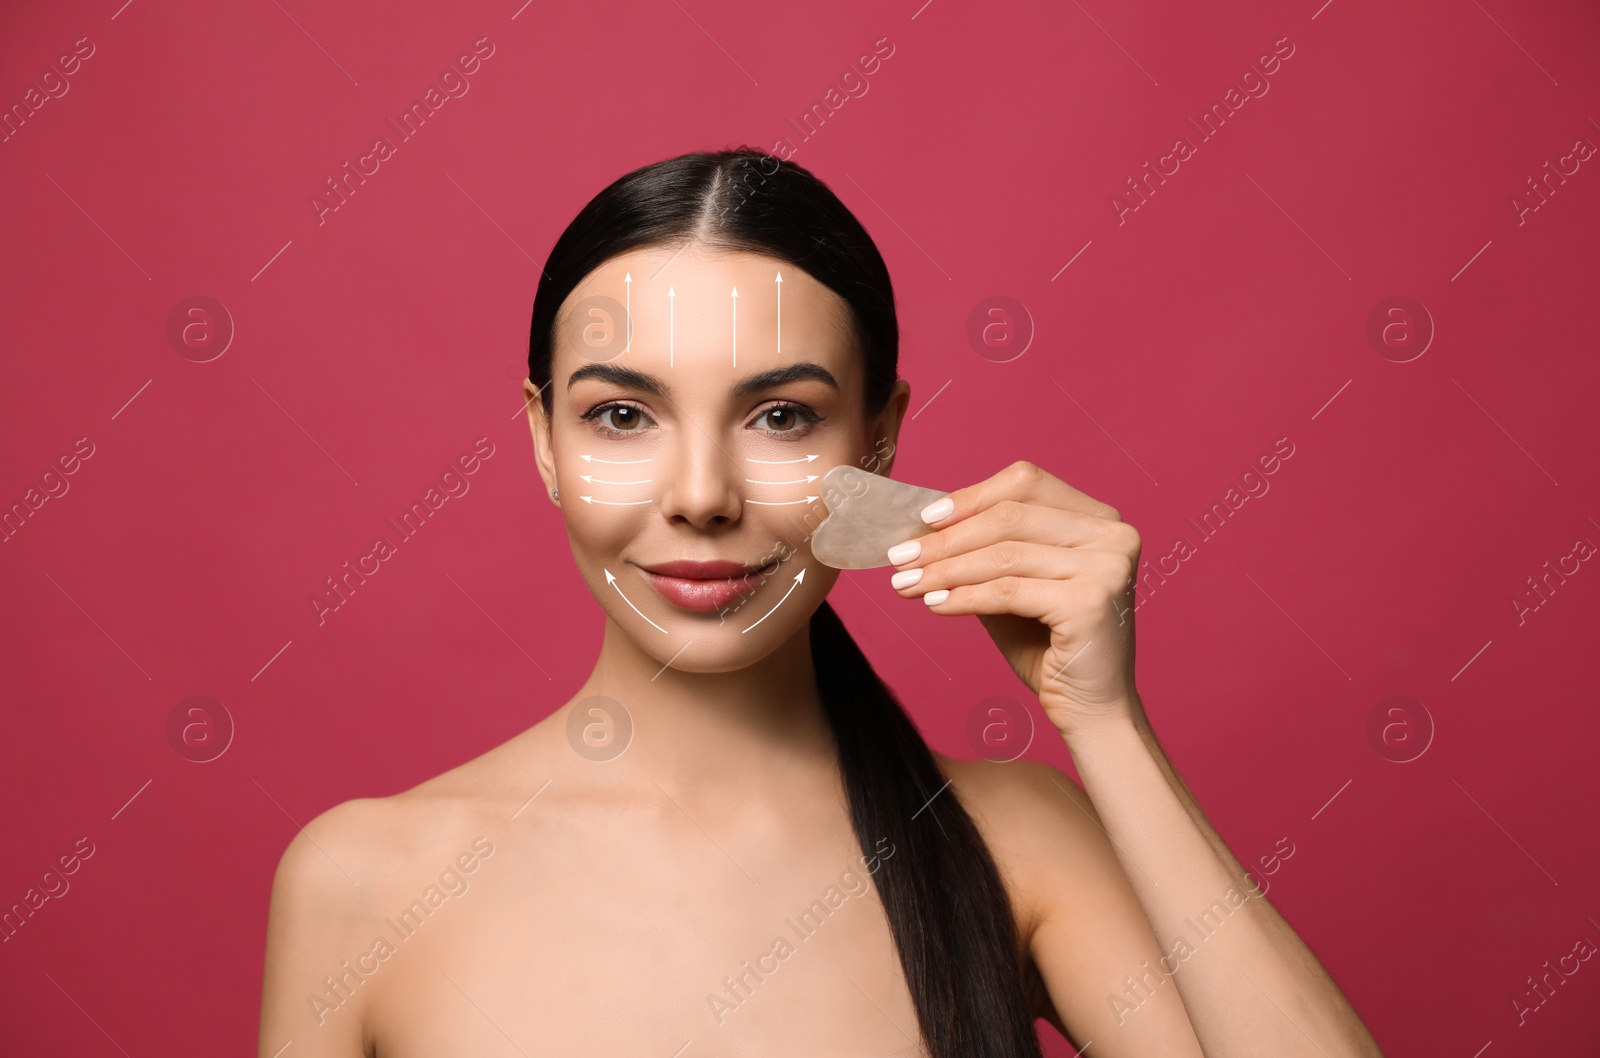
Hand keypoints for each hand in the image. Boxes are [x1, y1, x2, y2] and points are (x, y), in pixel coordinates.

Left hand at [886, 460, 1144, 741]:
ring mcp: (1108, 567)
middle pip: (1010, 517)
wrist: (1091, 708)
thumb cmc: (1048, 644)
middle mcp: (1113, 535)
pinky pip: (1009, 591)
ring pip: (1005, 555)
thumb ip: (984, 549)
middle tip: (899, 557)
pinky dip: (964, 597)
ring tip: (906, 584)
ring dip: (945, 569)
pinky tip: (934, 605)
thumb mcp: (1013, 583)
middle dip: (946, 539)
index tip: (923, 519)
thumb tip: (924, 525)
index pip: (1025, 484)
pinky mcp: (1092, 603)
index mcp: (1100, 518)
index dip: (970, 497)